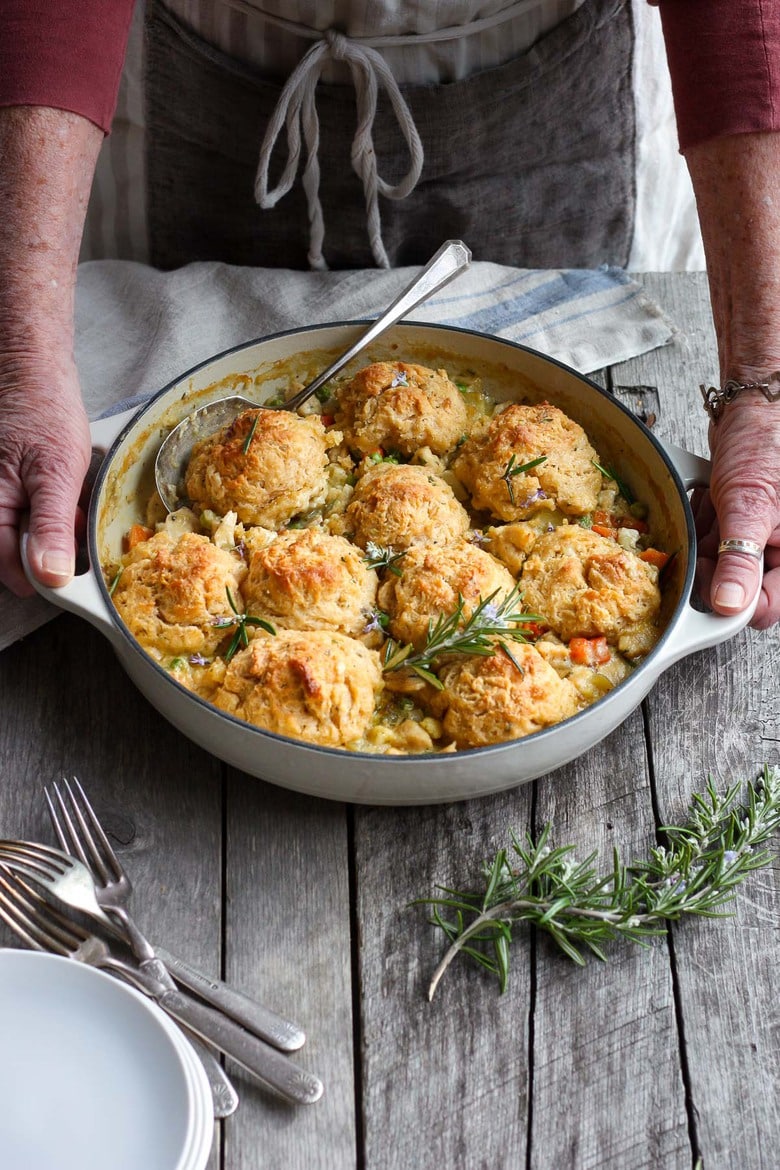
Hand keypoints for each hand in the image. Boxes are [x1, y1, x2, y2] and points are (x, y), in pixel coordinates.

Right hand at [0, 353, 90, 595]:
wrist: (33, 371)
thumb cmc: (43, 410)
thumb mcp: (57, 472)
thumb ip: (52, 526)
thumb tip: (51, 575)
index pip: (8, 567)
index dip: (44, 573)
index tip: (75, 569)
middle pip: (17, 552)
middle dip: (52, 544)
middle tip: (76, 518)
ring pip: (26, 533)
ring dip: (55, 526)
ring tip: (72, 498)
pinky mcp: (7, 488)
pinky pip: (29, 512)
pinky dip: (52, 508)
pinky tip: (66, 490)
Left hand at [693, 397, 779, 629]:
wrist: (757, 402)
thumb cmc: (767, 441)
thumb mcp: (750, 505)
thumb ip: (740, 558)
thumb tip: (730, 603)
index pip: (767, 605)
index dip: (736, 603)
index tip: (708, 592)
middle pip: (740, 586)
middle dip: (714, 566)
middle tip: (703, 545)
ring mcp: (763, 532)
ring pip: (724, 562)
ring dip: (706, 544)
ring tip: (708, 514)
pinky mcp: (743, 518)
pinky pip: (718, 538)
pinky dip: (706, 525)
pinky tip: (706, 503)